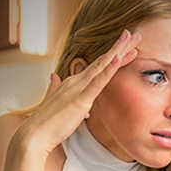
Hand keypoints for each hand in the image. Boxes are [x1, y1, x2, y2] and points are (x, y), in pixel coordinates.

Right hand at [12, 30, 140, 156]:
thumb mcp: (52, 101)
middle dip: (120, 47)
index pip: (96, 67)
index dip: (112, 56)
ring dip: (117, 51)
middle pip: (102, 61)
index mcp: (72, 83)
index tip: (126, 47)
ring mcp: (77, 89)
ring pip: (102, 66)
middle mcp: (75, 81)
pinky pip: (97, 82)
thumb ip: (54, 88)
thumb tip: (54, 76)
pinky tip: (118, 58)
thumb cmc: (45, 123)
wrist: (34, 135)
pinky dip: (108, 70)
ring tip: (131, 38)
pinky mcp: (80, 100)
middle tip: (135, 35)